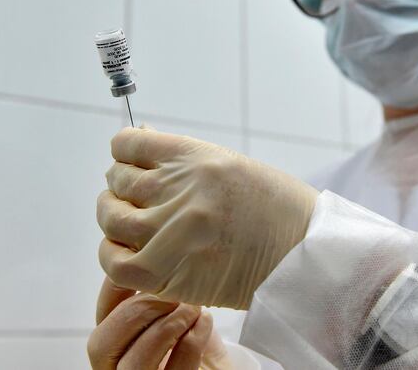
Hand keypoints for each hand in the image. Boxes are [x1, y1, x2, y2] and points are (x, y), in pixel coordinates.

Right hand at [87, 276, 231, 369]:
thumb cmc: (199, 343)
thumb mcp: (175, 311)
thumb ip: (156, 291)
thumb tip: (150, 249)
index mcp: (115, 346)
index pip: (99, 318)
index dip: (114, 287)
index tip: (141, 262)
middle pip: (100, 344)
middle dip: (137, 310)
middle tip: (170, 291)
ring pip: (133, 363)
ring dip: (166, 326)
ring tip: (192, 308)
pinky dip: (192, 340)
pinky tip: (205, 323)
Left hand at [97, 127, 318, 308]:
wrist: (305, 253)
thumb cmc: (273, 208)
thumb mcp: (230, 166)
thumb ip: (181, 160)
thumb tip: (136, 144)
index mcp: (196, 156)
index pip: (128, 144)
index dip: (124, 155)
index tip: (130, 165)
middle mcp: (181, 188)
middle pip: (118, 179)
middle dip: (121, 187)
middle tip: (134, 198)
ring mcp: (173, 231)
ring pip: (112, 217)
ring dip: (114, 218)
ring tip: (129, 224)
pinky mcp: (169, 273)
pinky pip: (115, 262)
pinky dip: (112, 255)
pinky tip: (126, 253)